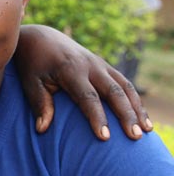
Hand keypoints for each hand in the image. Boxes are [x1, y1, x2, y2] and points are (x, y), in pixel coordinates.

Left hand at [15, 25, 150, 140]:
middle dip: (126, 114)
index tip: (105, 138)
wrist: (40, 38)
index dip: (97, 117)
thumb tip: (42, 129)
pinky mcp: (104, 66)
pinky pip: (124, 83)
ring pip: (124, 86)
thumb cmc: (32, 64)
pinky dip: (134, 100)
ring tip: (146, 130)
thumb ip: (39, 103)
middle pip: (113, 91)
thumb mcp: (30, 81)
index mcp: (70, 69)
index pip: (87, 96)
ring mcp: (99, 64)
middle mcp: (89, 65)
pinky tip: (141, 118)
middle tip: (135, 136)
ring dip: (137, 108)